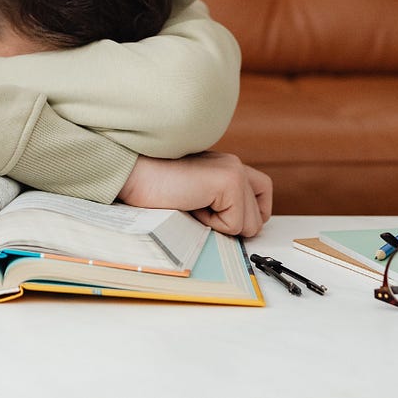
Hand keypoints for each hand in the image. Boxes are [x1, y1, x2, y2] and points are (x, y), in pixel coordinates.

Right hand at [117, 152, 272, 237]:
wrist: (135, 176)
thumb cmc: (157, 190)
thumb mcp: (196, 197)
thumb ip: (220, 204)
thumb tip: (242, 231)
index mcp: (228, 168)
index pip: (262, 198)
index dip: (244, 217)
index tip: (216, 217)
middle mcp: (236, 165)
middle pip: (259, 218)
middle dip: (231, 225)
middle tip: (199, 209)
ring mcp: (235, 171)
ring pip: (250, 225)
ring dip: (220, 225)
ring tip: (194, 204)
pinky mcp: (230, 182)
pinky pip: (235, 224)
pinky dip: (212, 224)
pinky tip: (192, 204)